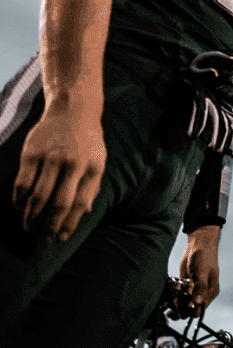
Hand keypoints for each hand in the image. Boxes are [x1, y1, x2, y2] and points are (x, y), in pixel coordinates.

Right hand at [12, 107, 105, 239]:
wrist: (73, 109)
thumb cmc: (88, 141)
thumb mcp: (99, 160)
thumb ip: (93, 185)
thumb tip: (85, 212)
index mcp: (93, 168)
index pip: (80, 204)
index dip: (69, 224)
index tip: (61, 237)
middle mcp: (73, 164)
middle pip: (59, 203)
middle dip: (50, 225)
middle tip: (43, 237)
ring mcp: (51, 158)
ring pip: (38, 196)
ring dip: (32, 216)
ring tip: (29, 226)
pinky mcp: (32, 152)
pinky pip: (23, 182)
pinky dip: (19, 198)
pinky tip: (20, 206)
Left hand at [180, 226, 221, 314]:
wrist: (198, 246)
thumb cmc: (204, 258)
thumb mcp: (202, 272)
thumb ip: (200, 288)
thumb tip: (197, 304)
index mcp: (210, 293)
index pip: (200, 310)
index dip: (190, 310)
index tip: (182, 304)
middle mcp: (202, 295)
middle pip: (189, 310)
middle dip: (180, 305)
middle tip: (174, 296)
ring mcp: (193, 291)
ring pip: (181, 305)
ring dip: (175, 300)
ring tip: (174, 289)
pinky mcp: (185, 288)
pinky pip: (176, 297)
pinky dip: (172, 294)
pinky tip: (172, 286)